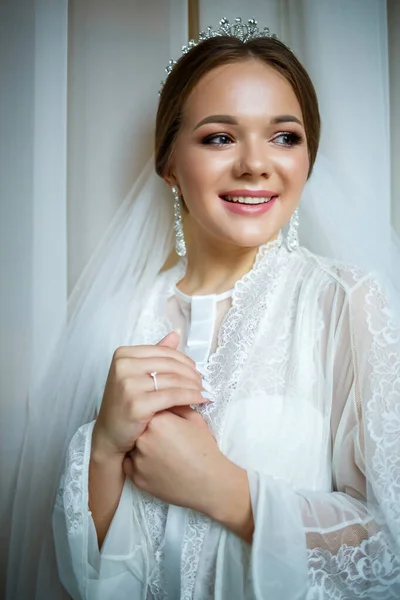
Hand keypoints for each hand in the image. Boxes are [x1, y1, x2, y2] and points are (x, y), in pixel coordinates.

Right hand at [92, 332, 205, 461]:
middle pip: (169, 365)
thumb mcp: (136, 373)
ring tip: (204, 391)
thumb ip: (156, 354)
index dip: (184, 360)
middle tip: (204, 382)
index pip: (164, 352)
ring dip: (194, 386)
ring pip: (173, 380)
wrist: (110, 434)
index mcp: (123, 354)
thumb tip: (176, 334)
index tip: (197, 370)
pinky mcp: (136, 404)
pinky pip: (172, 396)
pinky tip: (200, 399)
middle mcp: (123, 366)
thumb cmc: (125, 402)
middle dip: (191, 373)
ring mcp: (128, 385)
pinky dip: (190, 397)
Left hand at [123, 408, 228, 516]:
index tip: (168, 422)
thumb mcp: (196, 421)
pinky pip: (131, 464)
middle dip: (150, 430)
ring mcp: (137, 459)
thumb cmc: (205, 450)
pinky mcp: (136, 477)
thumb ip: (179, 406)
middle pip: (139, 426)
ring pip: (134, 445)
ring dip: (143, 446)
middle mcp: (143, 438)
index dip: (160, 415)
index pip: (151, 409)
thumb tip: (170, 399)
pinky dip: (140, 463)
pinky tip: (156, 464)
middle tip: (166, 438)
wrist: (209, 483)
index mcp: (158, 421)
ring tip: (163, 453)